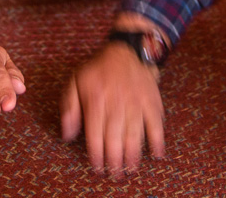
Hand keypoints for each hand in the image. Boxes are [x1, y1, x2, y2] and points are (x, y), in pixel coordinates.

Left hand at [60, 36, 164, 175]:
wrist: (125, 50)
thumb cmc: (98, 69)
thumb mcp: (75, 82)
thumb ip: (69, 107)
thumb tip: (67, 134)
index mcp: (96, 98)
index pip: (95, 133)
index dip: (97, 154)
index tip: (97, 167)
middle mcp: (116, 101)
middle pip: (115, 137)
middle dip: (114, 160)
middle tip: (114, 175)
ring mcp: (136, 101)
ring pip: (135, 133)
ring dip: (133, 155)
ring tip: (130, 170)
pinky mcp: (151, 100)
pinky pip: (156, 123)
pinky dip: (157, 140)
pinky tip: (156, 154)